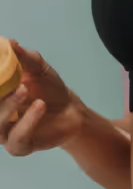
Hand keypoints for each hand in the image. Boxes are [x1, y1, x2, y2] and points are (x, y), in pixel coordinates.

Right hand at [0, 41, 82, 156]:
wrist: (70, 110)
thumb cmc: (47, 88)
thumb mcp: (37, 67)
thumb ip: (23, 57)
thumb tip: (10, 42)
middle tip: (9, 80)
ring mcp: (3, 131)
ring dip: (9, 105)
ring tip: (25, 89)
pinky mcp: (18, 146)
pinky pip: (17, 137)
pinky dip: (28, 121)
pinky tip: (39, 105)